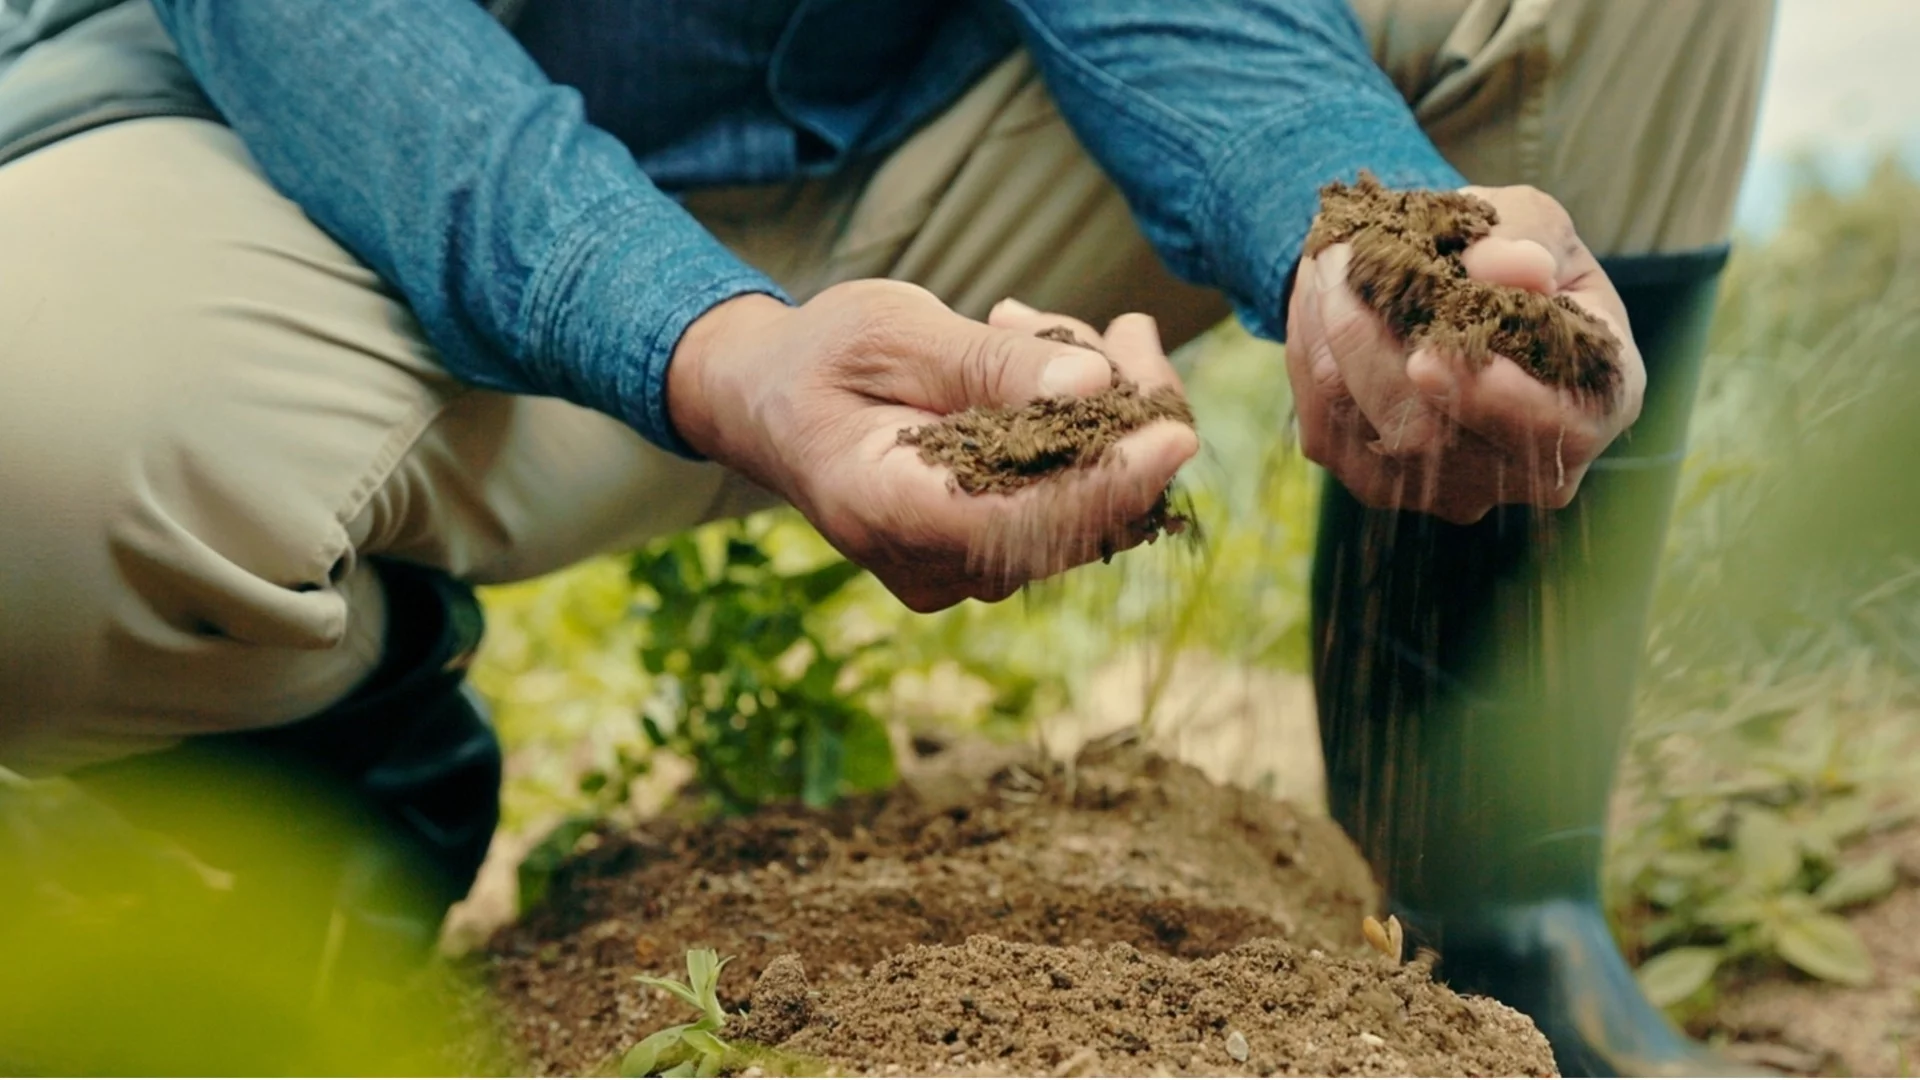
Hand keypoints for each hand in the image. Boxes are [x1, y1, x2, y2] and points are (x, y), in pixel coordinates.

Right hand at [668, 281, 1198, 611]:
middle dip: (1125, 422)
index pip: (1020, 523)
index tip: (1176, 432)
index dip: (1107, 484)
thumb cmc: (821, 355)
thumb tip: (1093, 387)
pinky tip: (1046, 361)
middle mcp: (928, 564)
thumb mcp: (892, 331)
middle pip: (1071, 522)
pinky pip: (1067, 505)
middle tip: (1127, 328)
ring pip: (1083, 512)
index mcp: (885, 512)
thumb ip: (986, 364)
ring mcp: (959, 569)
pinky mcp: (987, 553)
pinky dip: (1082, 433)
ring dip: (1103, 415)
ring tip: (1043, 328)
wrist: (768, 398)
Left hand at [1285, 185, 1646, 523]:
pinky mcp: (1378, 485)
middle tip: (1339, 258)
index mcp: (1598, 401)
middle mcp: (1528, 468)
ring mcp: (1450, 489)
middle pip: (1434, 434)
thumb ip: (1527, 237)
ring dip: (1330, 336)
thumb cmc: (1511, 252)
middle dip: (1371, 339)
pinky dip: (1311, 354)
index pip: (1560, 430)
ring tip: (1327, 261)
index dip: (1495, 401)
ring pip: (1367, 427)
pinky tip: (1318, 299)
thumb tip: (1513, 268)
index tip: (1428, 358)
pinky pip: (1327, 427)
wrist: (1449, 286)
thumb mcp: (1535, 221)